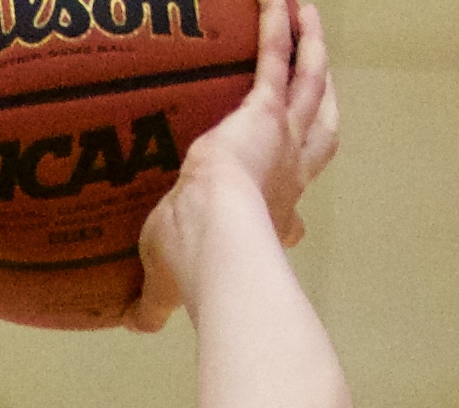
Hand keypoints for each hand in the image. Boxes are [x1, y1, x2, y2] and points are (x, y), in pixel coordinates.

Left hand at [132, 0, 337, 330]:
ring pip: (312, 80)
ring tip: (308, 16)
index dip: (291, 217)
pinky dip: (278, 27)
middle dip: (321, 99)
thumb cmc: (190, 267)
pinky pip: (276, 58)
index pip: (288, 214)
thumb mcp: (163, 285)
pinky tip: (279, 0)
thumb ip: (151, 304)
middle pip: (320, 128)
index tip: (293, 225)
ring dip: (313, 45)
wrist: (213, 238)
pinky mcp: (266, 111)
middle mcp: (288, 175)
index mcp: (268, 219)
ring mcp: (284, 139)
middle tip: (321, 76)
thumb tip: (137, 325)